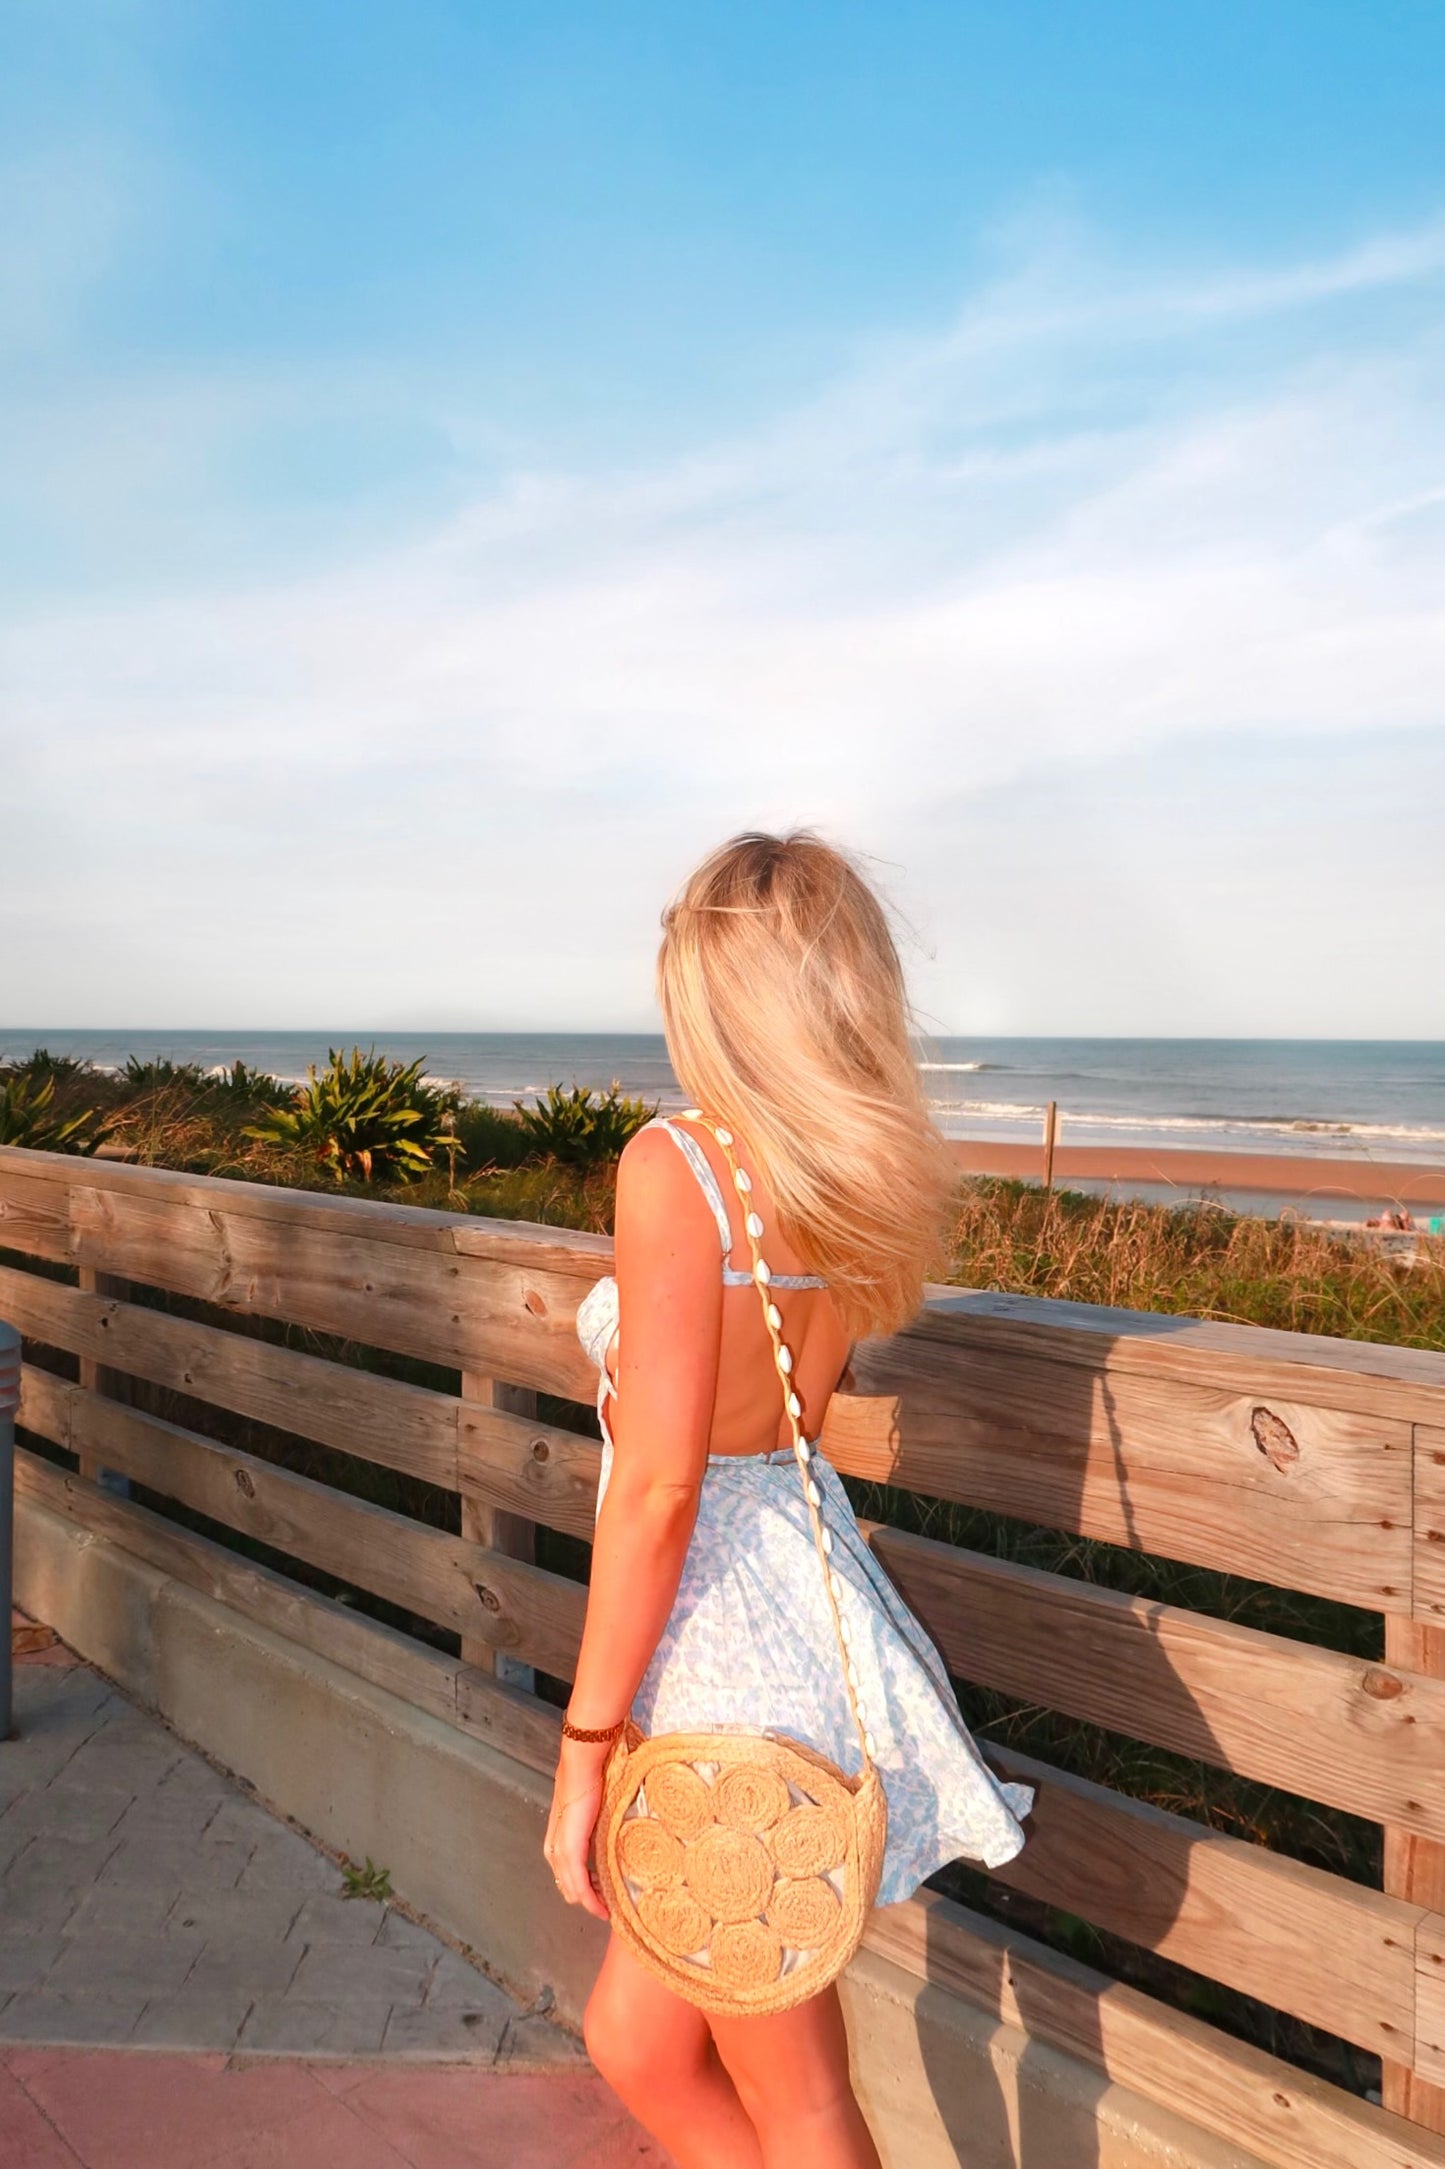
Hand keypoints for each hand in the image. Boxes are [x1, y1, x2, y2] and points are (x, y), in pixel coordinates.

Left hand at [543, 1749, 608, 1919]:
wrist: (583, 1767)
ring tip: (608, 1908)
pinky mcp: (569, 1851)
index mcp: (556, 1841)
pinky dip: (590, 1898)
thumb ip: (592, 1829)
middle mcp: (554, 1850)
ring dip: (591, 1901)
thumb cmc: (590, 1783)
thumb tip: (606, 1838)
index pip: (567, 1875)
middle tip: (609, 1904)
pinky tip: (601, 1907)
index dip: (583, 1888)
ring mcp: (560, 1851)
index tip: (602, 1897)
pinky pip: (579, 1884)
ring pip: (573, 1889)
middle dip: (588, 1898)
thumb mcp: (589, 1812)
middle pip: (569, 1886)